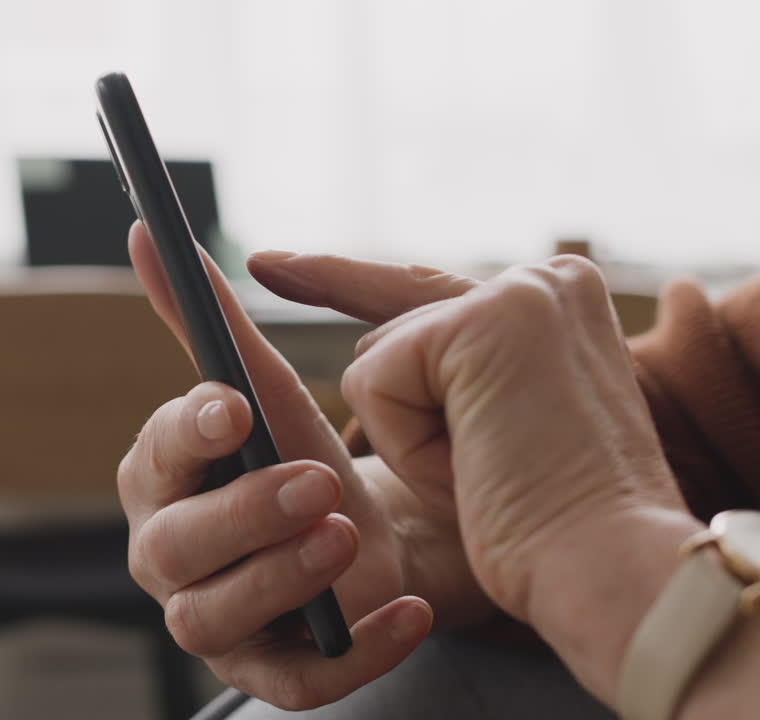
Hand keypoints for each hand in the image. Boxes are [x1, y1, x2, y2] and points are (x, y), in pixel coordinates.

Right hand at [118, 223, 441, 709]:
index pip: (152, 458)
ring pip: (213, 618)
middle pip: (171, 547)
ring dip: (280, 578)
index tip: (235, 407)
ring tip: (349, 538)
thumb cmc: (301, 459)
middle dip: (240, 514)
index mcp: (162, 482)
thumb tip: (146, 233)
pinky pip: (297, 681)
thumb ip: (207, 322)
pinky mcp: (272, 671)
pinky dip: (351, 653)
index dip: (186, 434)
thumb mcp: (267, 389)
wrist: (367, 542)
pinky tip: (407, 614)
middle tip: (314, 481)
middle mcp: (170, 554)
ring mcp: (217, 620)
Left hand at [248, 250, 699, 700]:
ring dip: (413, 439)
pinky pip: (376, 385)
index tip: (266, 261)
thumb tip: (373, 359)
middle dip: (410, 423)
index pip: (422, 287)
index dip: (337, 279)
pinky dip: (410, 446)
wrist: (607, 572)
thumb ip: (463, 379)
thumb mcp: (508, 431)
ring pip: (379, 364)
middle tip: (495, 471)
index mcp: (557, 303)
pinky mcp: (478, 322)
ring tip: (493, 470)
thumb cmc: (555, 528)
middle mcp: (544, 280)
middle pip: (391, 340)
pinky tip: (474, 466)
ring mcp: (515, 293)